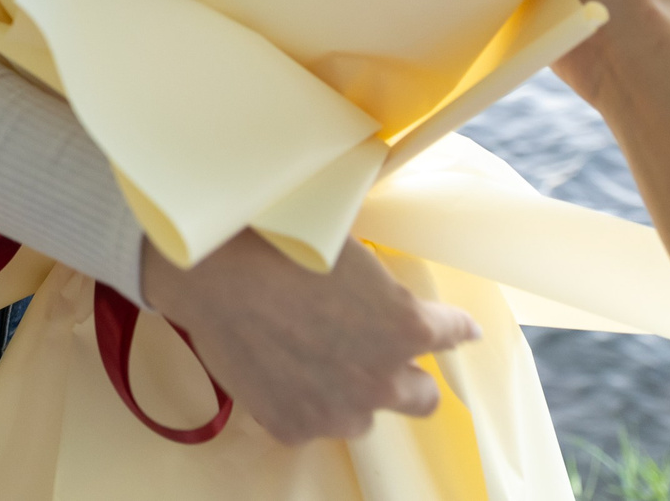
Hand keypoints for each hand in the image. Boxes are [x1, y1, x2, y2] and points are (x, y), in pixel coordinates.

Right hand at [140, 228, 478, 444]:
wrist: (211, 273)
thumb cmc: (280, 243)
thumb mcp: (352, 253)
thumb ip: (384, 288)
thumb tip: (391, 292)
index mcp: (406, 327)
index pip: (453, 333)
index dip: (453, 327)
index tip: (458, 329)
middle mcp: (381, 380)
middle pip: (424, 397)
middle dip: (409, 374)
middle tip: (381, 352)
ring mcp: (337, 411)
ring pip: (364, 415)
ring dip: (352, 392)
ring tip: (315, 357)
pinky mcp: (293, 427)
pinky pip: (311, 420)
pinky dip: (302, 400)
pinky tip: (278, 366)